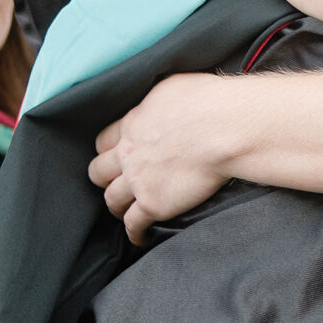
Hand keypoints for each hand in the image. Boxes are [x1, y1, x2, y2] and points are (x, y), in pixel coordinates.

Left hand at [88, 73, 231, 245]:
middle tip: (117, 181)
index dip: (109, 148)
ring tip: (126, 210)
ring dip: (117, 205)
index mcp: (133, 124)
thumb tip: (163, 100)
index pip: (104, 140)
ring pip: (111, 200)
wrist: (224, 127)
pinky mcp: (153, 204)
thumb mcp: (174, 85)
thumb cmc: (208, 101)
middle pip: (98, 172)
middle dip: (105, 177)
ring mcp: (138, 181)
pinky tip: (141, 236)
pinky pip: (133, 225)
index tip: (117, 152)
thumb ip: (158, 98)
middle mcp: (129, 154)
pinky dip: (135, 233)